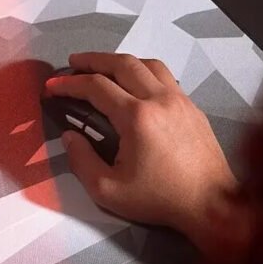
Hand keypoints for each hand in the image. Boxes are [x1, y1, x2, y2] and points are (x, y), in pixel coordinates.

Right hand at [46, 52, 238, 255]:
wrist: (210, 203)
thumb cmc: (157, 198)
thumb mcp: (106, 189)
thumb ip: (81, 160)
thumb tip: (70, 137)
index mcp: (136, 117)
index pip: (96, 87)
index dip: (70, 84)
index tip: (51, 86)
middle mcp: (159, 99)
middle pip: (123, 64)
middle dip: (93, 60)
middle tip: (72, 63)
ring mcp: (179, 100)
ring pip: (148, 65)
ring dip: (121, 61)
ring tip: (103, 68)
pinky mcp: (192, 107)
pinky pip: (165, 77)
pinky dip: (143, 72)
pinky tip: (134, 85)